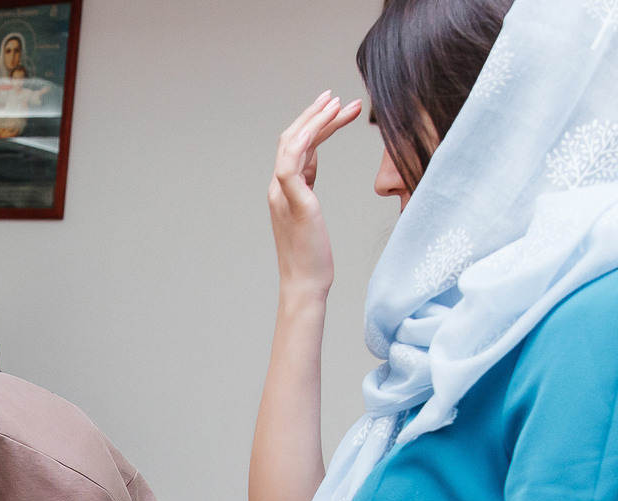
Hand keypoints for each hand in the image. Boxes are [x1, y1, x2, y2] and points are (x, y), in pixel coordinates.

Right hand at [269, 92, 361, 302]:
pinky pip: (293, 164)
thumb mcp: (311, 212)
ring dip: (316, 120)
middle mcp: (278, 188)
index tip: (336, 107)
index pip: (297, 146)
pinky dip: (305, 140)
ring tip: (339, 104)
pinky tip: (324, 124)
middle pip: (292, 138)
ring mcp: (283, 195)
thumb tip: (313, 162)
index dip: (315, 123)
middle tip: (339, 97)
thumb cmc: (313, 256)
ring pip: (293, 144)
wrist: (305, 284)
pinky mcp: (295, 203)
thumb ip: (307, 186)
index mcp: (283, 189)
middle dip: (315, 114)